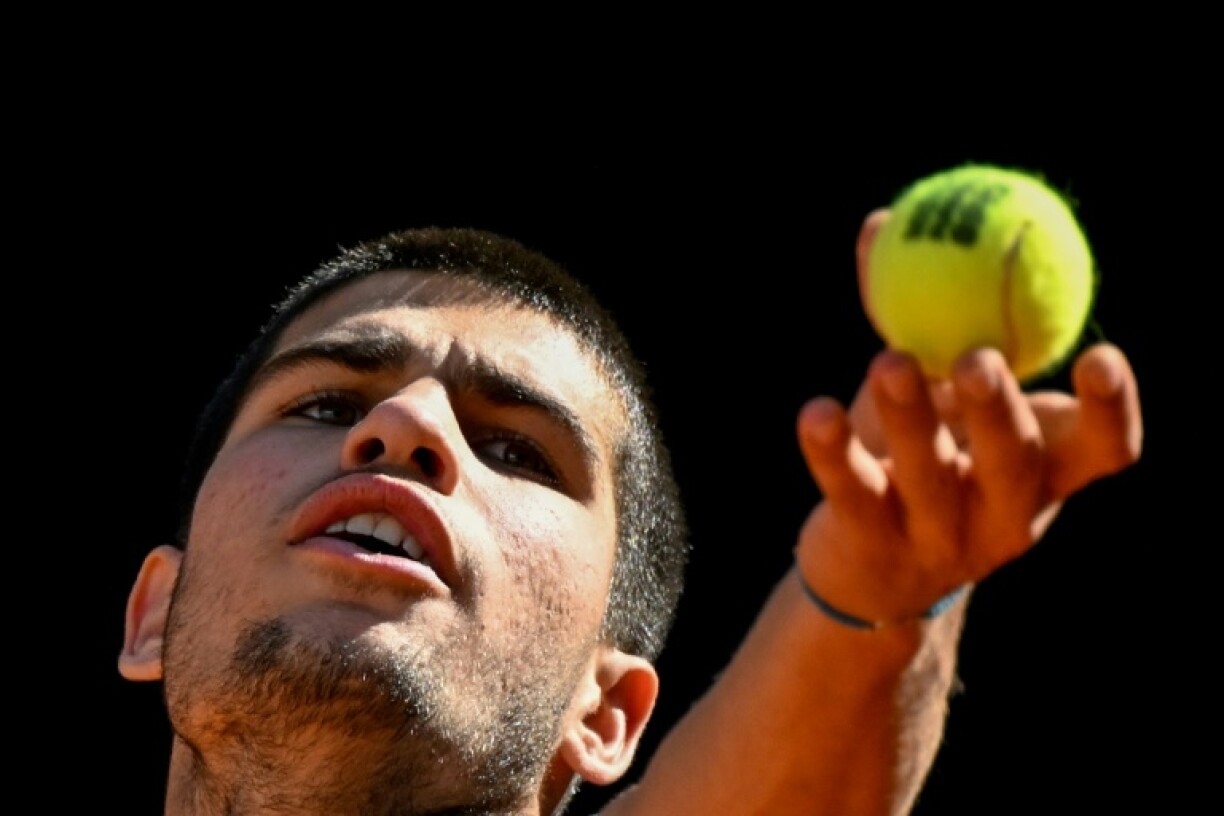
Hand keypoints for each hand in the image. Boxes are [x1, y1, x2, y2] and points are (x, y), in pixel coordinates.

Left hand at [793, 342, 1142, 624]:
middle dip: (1000, 411)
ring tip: (890, 361)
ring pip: (930, 479)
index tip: (1100, 355)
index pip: (1104, 450)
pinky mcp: (873, 549)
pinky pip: (853, 494)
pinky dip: (832, 451)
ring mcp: (939, 540)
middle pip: (1016, 466)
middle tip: (980, 360)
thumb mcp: (937, 391)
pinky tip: (818, 412)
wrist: (871, 571)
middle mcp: (1004, 514)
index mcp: (1045, 471)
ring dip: (912, 417)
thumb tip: (880, 223)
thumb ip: (920, 315)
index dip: (1112, 410)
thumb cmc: (922, 455)